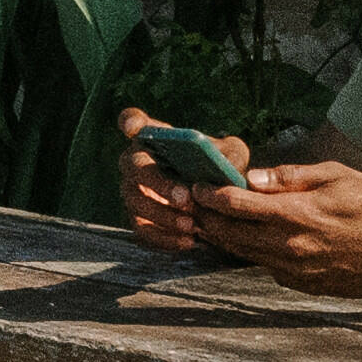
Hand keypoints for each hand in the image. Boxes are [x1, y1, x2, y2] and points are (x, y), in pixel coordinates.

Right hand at [118, 124, 250, 257]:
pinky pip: (144, 231)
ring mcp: (132, 191)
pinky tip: (190, 241)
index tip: (133, 127)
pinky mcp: (138, 220)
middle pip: (134, 165)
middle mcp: (135, 161)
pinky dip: (166, 238)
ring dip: (164, 214)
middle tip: (185, 197)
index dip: (129, 122)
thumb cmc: (218, 169)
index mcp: (154, 137)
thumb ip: (231, 154)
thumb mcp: (231, 156)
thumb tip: (226, 163)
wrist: (216, 203)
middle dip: (158, 182)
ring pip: (136, 202)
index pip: (132, 120)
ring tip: (193, 225)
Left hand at [173, 147, 361, 298]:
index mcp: (298, 216)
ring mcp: (299, 271)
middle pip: (234, 235)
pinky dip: (254, 254)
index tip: (195, 186)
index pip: (238, 206)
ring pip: (247, 255)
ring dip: (226, 239)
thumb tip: (252, 178)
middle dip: (209, 219)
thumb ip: (291, 177)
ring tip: (210, 223)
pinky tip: (250, 241)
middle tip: (192, 205)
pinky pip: (270, 268)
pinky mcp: (307, 285)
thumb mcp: (336, 176)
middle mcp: (292, 247)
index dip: (211, 195)